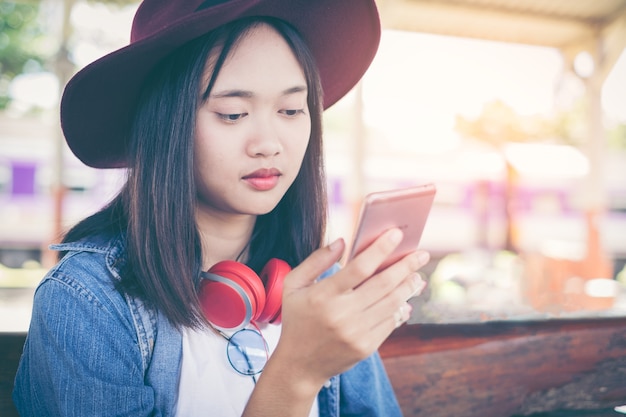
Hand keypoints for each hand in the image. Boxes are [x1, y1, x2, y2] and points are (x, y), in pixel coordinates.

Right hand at [272, 228, 428, 390]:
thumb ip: (316, 261)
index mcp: (323, 296)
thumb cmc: (297, 319)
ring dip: (408, 287)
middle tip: (421, 254)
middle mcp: (342, 315)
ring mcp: (356, 333)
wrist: (299, 365)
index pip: (359, 267)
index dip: (380, 249)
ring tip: (417, 275)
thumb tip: (342, 242)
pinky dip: (400, 308)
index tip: (396, 234)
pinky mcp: (366, 347)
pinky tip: (406, 298)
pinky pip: (390, 323)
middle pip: (383, 285)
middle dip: (406, 266)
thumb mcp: (293, 285)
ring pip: (391, 303)